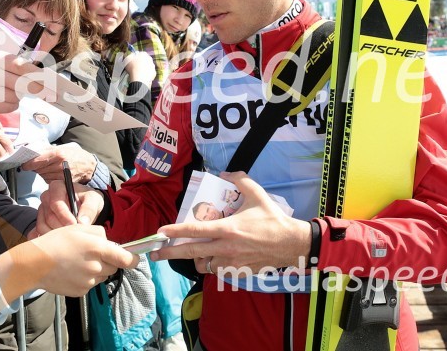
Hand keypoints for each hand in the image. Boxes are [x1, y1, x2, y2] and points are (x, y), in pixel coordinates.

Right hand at [0, 52, 52, 113]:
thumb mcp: (2, 62)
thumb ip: (22, 67)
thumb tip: (46, 78)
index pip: (23, 67)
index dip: (40, 76)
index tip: (53, 83)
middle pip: (23, 85)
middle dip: (40, 90)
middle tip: (51, 94)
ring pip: (17, 97)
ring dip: (20, 96)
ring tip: (9, 90)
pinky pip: (10, 107)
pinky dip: (11, 104)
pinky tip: (2, 98)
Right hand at [0, 224, 138, 298]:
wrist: (34, 264)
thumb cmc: (56, 241)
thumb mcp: (78, 228)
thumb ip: (99, 233)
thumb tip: (109, 242)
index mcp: (98, 249)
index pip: (126, 259)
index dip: (133, 259)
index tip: (134, 258)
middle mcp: (96, 267)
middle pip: (113, 267)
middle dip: (108, 260)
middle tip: (92, 253)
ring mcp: (89, 282)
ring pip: (102, 275)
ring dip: (97, 269)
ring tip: (78, 261)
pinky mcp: (81, 292)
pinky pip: (90, 284)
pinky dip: (85, 278)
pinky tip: (72, 270)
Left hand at [22, 142, 96, 183]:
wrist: (89, 167)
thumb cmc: (75, 155)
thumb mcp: (63, 147)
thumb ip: (47, 150)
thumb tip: (31, 152)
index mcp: (58, 154)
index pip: (36, 161)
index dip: (27, 163)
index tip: (24, 164)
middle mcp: (58, 165)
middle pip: (37, 169)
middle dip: (35, 167)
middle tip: (36, 164)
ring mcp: (60, 176)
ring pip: (42, 175)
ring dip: (41, 172)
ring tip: (48, 167)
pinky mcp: (61, 183)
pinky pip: (48, 181)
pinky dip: (47, 177)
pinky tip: (53, 173)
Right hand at [35, 180, 105, 234]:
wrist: (85, 205)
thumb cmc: (88, 200)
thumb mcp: (94, 200)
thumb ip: (89, 209)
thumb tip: (82, 222)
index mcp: (57, 187)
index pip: (55, 203)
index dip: (64, 216)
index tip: (75, 224)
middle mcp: (46, 197)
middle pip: (49, 216)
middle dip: (62, 227)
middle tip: (75, 234)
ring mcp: (41, 210)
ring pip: (43, 226)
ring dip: (56, 235)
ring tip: (69, 237)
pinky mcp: (40, 221)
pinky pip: (37, 232)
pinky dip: (47, 239)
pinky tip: (58, 242)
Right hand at [123, 52, 155, 85]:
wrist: (139, 79)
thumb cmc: (132, 67)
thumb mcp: (127, 59)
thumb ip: (129, 56)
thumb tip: (131, 56)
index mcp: (144, 54)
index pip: (140, 53)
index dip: (136, 57)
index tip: (132, 61)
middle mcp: (150, 59)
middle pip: (145, 60)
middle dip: (141, 62)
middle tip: (135, 67)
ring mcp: (153, 66)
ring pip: (148, 66)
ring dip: (144, 68)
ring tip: (138, 72)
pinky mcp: (154, 73)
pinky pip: (149, 73)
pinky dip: (146, 74)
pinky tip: (142, 76)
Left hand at [150, 172, 311, 274]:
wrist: (290, 243)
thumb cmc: (272, 219)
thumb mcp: (257, 194)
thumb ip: (239, 180)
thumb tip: (224, 174)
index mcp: (227, 228)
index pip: (195, 230)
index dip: (175, 231)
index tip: (160, 232)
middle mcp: (226, 247)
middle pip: (191, 252)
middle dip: (170, 253)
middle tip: (155, 254)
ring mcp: (231, 262)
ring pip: (204, 265)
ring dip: (196, 259)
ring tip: (194, 253)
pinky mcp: (238, 272)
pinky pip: (218, 271)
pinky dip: (213, 265)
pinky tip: (215, 258)